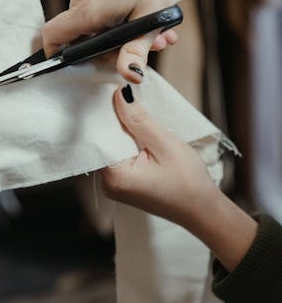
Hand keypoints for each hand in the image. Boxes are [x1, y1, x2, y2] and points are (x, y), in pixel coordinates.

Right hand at [42, 0, 211, 82]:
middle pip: (81, 34)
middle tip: (150, 46)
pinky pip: (103, 4)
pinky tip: (152, 12)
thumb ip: (135, 49)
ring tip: (160, 30)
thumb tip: (129, 76)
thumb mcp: (152, 16)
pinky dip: (123, 14)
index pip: (53, 36)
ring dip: (124, 32)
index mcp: (90, 8)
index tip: (77, 66)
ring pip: (97, 20)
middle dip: (113, 48)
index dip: (57, 56)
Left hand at [102, 85, 257, 271]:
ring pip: (114, 146)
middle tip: (129, 97)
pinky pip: (122, 155)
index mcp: (113, 176)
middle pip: (105, 140)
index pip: (99, 135)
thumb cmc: (188, 182)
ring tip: (138, 113)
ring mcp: (115, 185)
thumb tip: (119, 94)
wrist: (203, 211)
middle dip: (118, 119)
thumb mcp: (164, 144)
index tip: (115, 91)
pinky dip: (131, 143)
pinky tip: (141, 132)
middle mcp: (108, 183)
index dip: (107, 111)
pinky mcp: (124, 184)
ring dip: (126, 130)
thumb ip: (139, 119)